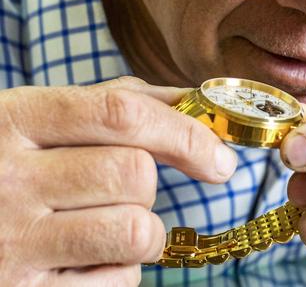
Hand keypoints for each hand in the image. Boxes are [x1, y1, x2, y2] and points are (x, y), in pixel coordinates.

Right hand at [0, 77, 236, 285]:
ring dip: (145, 230)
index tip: (220, 158)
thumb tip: (194, 101)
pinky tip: (88, 258)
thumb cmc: (11, 163)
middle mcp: (8, 180)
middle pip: (134, 174)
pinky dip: (121, 270)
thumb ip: (115, 102)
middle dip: (149, 185)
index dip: (185, 133)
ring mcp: (12, 243)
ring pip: (135, 230)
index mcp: (16, 120)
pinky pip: (117, 280)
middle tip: (128, 191)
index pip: (122, 115)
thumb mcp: (41, 119)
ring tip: (114, 225)